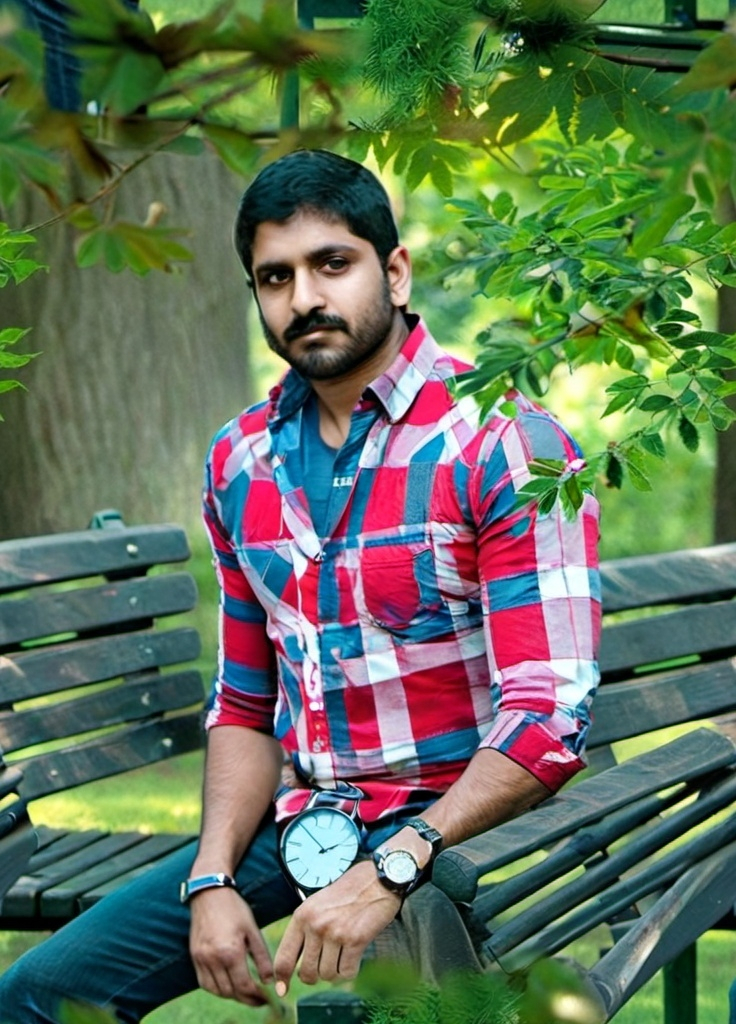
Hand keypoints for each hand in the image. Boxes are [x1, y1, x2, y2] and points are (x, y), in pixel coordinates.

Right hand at [189, 886, 273, 1005]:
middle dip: (246, 999)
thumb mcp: (253, 930)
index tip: (267, 998)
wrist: (209, 893)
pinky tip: (228, 984)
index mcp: (231, 952)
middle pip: (230, 992)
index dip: (257, 996)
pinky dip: (217, 988)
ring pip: (217, 990)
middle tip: (259, 998)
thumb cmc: (234, 909)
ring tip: (245, 992)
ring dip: (232, 995)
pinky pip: (204, 983)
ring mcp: (201, 959)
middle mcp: (213, 959)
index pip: (244, 986)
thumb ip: (262, 957)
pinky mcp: (194, 957)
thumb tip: (269, 981)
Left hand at [273, 859, 400, 995]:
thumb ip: (305, 930)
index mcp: (302, 916)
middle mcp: (316, 925)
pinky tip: (354, 957)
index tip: (282, 990)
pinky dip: (350, 971)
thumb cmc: (347, 893)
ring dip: (335, 972)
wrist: (377, 880)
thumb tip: (293, 967)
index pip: (284, 957)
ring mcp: (335, 933)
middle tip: (325, 964)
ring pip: (327, 975)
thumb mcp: (317, 904)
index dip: (281, 979)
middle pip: (306, 973)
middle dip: (315, 975)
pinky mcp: (355, 940)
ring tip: (342, 954)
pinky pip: (346, 973)